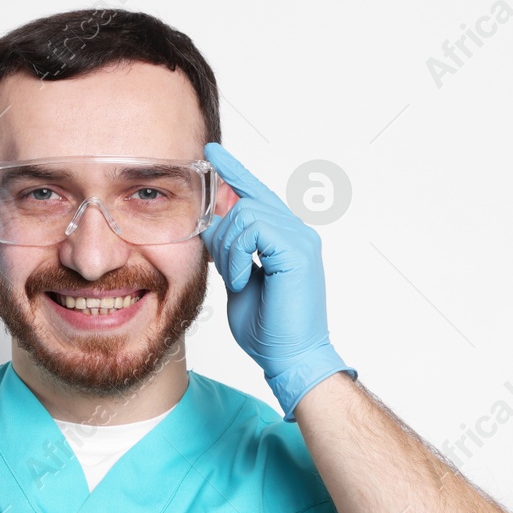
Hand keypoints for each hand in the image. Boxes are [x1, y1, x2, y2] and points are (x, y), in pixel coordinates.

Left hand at [201, 142, 353, 421]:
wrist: (290, 359)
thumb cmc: (269, 330)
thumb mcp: (238, 280)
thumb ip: (229, 250)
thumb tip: (212, 224)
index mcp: (285, 238)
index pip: (256, 194)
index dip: (234, 172)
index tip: (212, 153)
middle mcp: (297, 232)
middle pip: (246, 198)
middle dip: (222, 227)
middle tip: (222, 265)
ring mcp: (300, 239)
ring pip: (245, 212)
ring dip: (229, 248)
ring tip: (236, 279)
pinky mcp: (297, 250)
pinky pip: (252, 228)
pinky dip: (238, 255)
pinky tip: (243, 279)